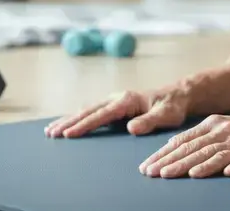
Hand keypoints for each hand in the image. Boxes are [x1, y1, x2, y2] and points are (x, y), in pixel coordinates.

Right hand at [44, 88, 189, 137]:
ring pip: (87, 110)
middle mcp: (117, 98)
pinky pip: (92, 111)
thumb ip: (149, 121)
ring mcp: (114, 100)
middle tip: (51, 133)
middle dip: (69, 122)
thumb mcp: (166, 115)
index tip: (69, 134)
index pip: (101, 115)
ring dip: (69, 120)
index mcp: (126, 100)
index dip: (84, 125)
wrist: (178, 95)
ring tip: (51, 130)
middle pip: (88, 111)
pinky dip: (78, 117)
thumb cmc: (172, 106)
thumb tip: (131, 128)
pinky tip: (68, 124)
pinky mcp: (115, 105)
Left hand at [138, 109, 229, 178]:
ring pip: (214, 154)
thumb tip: (172, 146)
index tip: (147, 166)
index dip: (164, 154)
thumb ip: (200, 137)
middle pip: (194, 148)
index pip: (183, 141)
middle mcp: (225, 131)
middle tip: (152, 173)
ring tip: (175, 175)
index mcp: (213, 125)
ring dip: (193, 165)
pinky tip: (224, 174)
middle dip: (171, 162)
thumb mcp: (224, 128)